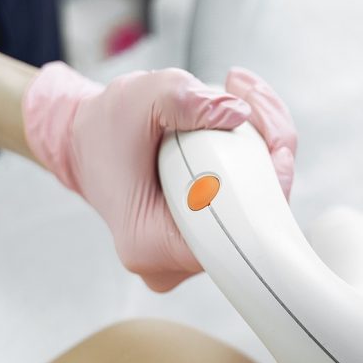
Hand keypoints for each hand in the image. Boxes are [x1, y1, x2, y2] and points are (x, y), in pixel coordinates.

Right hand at [23, 62, 297, 291]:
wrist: (85, 142)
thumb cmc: (106, 127)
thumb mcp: (138, 98)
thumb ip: (183, 99)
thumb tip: (237, 113)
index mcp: (151, 244)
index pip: (239, 232)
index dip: (270, 188)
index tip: (277, 143)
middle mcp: (172, 264)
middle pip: (254, 222)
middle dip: (269, 156)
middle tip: (250, 99)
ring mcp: (189, 259)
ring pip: (255, 214)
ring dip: (263, 158)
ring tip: (243, 100)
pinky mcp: (202, 243)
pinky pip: (245, 210)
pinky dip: (253, 169)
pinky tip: (246, 124)